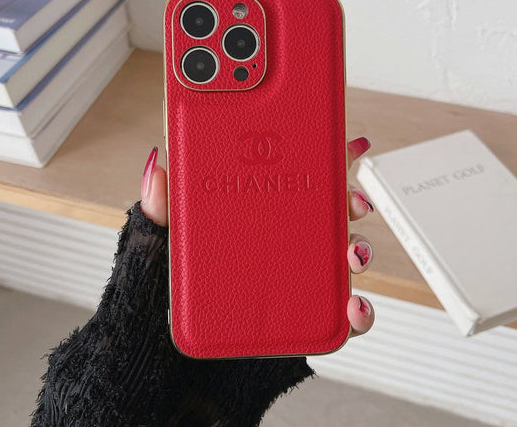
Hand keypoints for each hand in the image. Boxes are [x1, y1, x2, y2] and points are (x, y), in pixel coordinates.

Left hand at [141, 136, 374, 336]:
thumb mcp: (157, 252)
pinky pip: (341, 316)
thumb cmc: (161, 304)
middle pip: (327, 216)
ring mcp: (292, 283)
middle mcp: (277, 247)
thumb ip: (158, 214)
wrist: (166, 369)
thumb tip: (157, 171)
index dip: (324, 162)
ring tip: (354, 255)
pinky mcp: (302, 321)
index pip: (292, 182)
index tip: (345, 146)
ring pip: (341, 259)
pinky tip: (354, 307)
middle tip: (352, 203)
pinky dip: (360, 312)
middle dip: (349, 204)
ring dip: (360, 251)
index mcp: (251, 221)